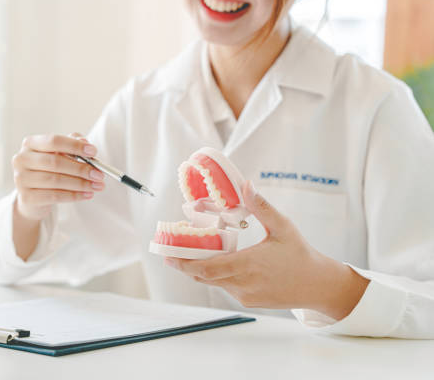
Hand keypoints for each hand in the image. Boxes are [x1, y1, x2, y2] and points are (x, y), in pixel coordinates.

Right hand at [12, 132, 105, 221]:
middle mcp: (22, 159)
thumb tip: (85, 142)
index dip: (74, 146)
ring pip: (56, 180)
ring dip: (81, 183)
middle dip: (81, 168)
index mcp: (30, 143)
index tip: (93, 152)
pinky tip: (87, 194)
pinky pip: (55, 196)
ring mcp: (21, 179)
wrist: (33, 197)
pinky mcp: (27, 197)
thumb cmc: (49, 170)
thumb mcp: (59, 153)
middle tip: (99, 174)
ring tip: (97, 185)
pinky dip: (74, 195)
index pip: (54, 141)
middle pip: (55, 162)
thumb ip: (72, 144)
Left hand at [166, 181, 369, 319]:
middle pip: (203, 277)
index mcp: (249, 264)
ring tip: (186, 254)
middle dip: (183, 266)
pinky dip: (214, 276)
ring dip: (198, 270)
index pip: (207, 268)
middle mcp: (243, 283)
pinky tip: (212, 262)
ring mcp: (244, 295)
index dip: (184, 263)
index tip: (168, 255)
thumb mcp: (283, 226)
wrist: (318, 285)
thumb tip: (246, 185)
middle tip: (168, 253)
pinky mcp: (247, 301)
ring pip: (213, 283)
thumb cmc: (301, 254)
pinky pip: (224, 287)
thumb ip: (262, 206)